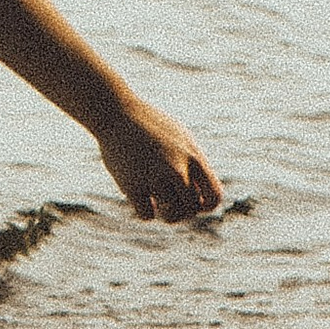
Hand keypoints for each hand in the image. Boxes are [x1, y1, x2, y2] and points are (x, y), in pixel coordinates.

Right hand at [94, 98, 222, 222]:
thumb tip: (201, 190)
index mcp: (193, 157)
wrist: (116, 113)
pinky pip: (147, 215)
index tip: (193, 203)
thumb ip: (193, 162)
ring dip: (166, 214)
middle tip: (170, 204)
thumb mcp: (179, 137)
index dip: (205, 206)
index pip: (213, 196)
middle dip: (183, 212)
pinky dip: (145, 212)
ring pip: (171, 215)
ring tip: (158, 204)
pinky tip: (140, 200)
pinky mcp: (132, 185)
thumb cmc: (149, 124)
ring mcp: (154, 177)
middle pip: (191, 209)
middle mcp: (177, 169)